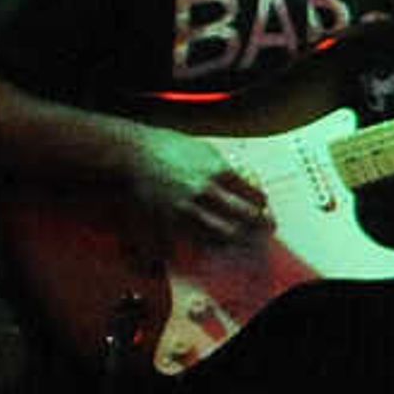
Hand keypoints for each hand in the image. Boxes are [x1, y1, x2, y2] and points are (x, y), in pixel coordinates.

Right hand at [124, 125, 270, 244]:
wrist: (131, 152)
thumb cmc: (169, 148)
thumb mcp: (206, 151)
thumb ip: (228, 171)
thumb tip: (248, 186)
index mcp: (218, 171)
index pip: (255, 197)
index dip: (262, 206)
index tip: (261, 208)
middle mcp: (205, 192)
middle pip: (245, 219)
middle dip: (258, 227)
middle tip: (262, 230)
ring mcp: (186, 209)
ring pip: (224, 236)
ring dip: (236, 239)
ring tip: (238, 238)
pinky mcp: (168, 221)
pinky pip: (194, 243)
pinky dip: (207, 246)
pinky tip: (211, 242)